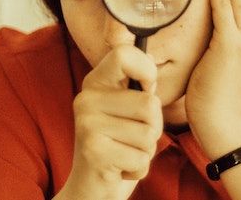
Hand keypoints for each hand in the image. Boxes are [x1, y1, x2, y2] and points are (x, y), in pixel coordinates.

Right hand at [58, 45, 162, 199]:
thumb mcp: (126, 109)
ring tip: (125, 152)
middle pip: (150, 103)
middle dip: (154, 127)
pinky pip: (142, 158)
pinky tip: (120, 168)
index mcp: (95, 83)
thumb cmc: (117, 145)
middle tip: (133, 137)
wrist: (89, 188)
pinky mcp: (94, 152)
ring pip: (149, 133)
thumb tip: (152, 57)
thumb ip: (138, 85)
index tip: (147, 89)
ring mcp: (88, 125)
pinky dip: (139, 169)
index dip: (147, 70)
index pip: (124, 54)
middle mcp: (86, 100)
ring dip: (146, 150)